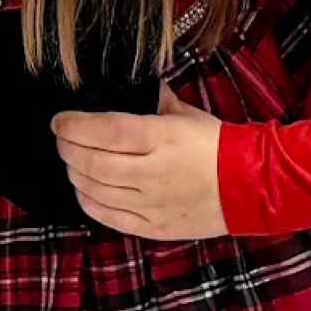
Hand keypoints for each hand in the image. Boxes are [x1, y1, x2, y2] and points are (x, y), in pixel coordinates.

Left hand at [54, 88, 226, 239]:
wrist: (251, 187)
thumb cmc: (218, 145)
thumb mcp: (186, 114)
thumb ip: (155, 99)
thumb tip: (133, 83)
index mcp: (161, 138)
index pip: (104, 130)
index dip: (74, 126)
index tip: (59, 120)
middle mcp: (152, 173)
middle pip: (92, 162)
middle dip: (68, 149)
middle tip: (61, 139)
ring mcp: (151, 203)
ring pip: (95, 190)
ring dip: (75, 174)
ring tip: (72, 161)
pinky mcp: (153, 227)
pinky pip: (109, 217)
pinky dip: (89, 202)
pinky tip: (83, 189)